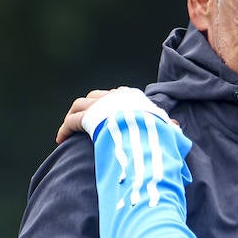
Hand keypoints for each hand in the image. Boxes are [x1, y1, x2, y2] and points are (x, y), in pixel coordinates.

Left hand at [53, 87, 171, 142]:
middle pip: (95, 97)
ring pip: (80, 105)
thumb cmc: (158, 131)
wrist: (145, 131)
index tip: (107, 117)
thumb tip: (177, 127)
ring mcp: (99, 105)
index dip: (110, 105)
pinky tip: (61, 141)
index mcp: (132, 97)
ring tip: (68, 132)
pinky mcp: (88, 117)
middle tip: (86, 123)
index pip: (117, 95)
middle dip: (89, 107)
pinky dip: (64, 130)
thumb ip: (170, 127)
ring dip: (74, 116)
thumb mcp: (167, 127)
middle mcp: (114, 96)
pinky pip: (72, 122)